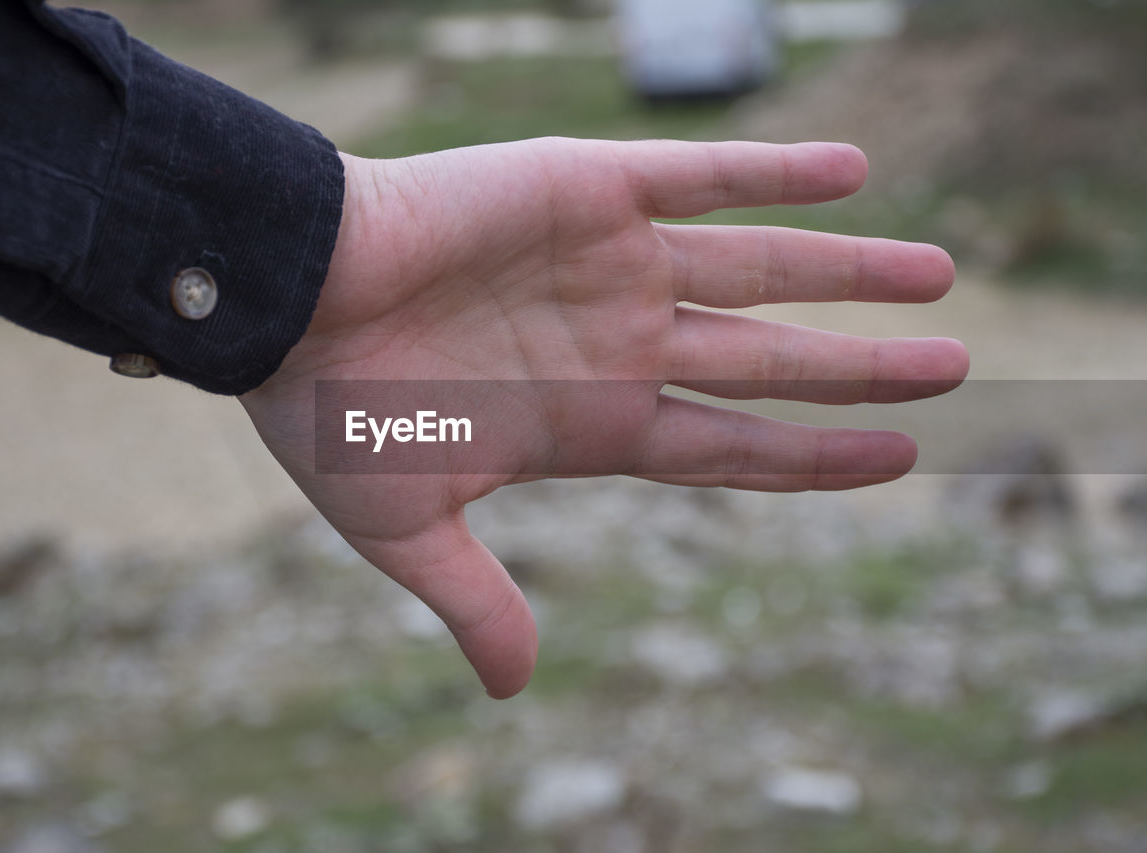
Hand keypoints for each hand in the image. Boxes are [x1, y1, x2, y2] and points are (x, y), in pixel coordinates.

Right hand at [239, 138, 968, 697]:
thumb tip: (513, 693)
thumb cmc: (330, 414)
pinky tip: (857, 173)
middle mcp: (617, 342)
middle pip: (767, 357)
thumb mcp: (407, 528)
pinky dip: (774, 171)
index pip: (731, 445)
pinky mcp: (586, 188)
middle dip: (858, 366)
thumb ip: (476, 600)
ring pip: (756, 266)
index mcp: (591, 424)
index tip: (899, 456)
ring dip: (847, 270)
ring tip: (940, 277)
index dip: (815, 456)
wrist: (278, 297)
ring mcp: (610, 265)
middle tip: (953, 367)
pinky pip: (699, 174)